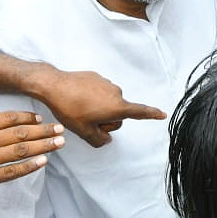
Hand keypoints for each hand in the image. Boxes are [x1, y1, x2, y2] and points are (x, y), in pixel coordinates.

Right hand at [0, 108, 64, 217]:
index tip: (41, 117)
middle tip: (60, 129)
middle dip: (43, 130)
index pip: (7, 118)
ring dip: (43, 147)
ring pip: (20, 152)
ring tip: (59, 143)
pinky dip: (29, 167)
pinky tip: (43, 162)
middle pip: (19, 134)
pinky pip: (11, 172)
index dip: (27, 116)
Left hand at [39, 69, 166, 147]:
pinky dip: (92, 98)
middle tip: (87, 121)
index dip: (152, 114)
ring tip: (80, 109)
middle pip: (118, 113)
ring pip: (108, 102)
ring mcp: (106, 83)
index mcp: (116, 107)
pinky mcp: (96, 77)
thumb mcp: (84, 132)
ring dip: (99, 108)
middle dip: (107, 120)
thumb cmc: (69, 109)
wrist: (54, 85)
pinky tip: (78, 99)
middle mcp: (116, 93)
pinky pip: (99, 92)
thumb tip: (106, 139)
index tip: (163, 114)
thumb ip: (99, 140)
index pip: (139, 112)